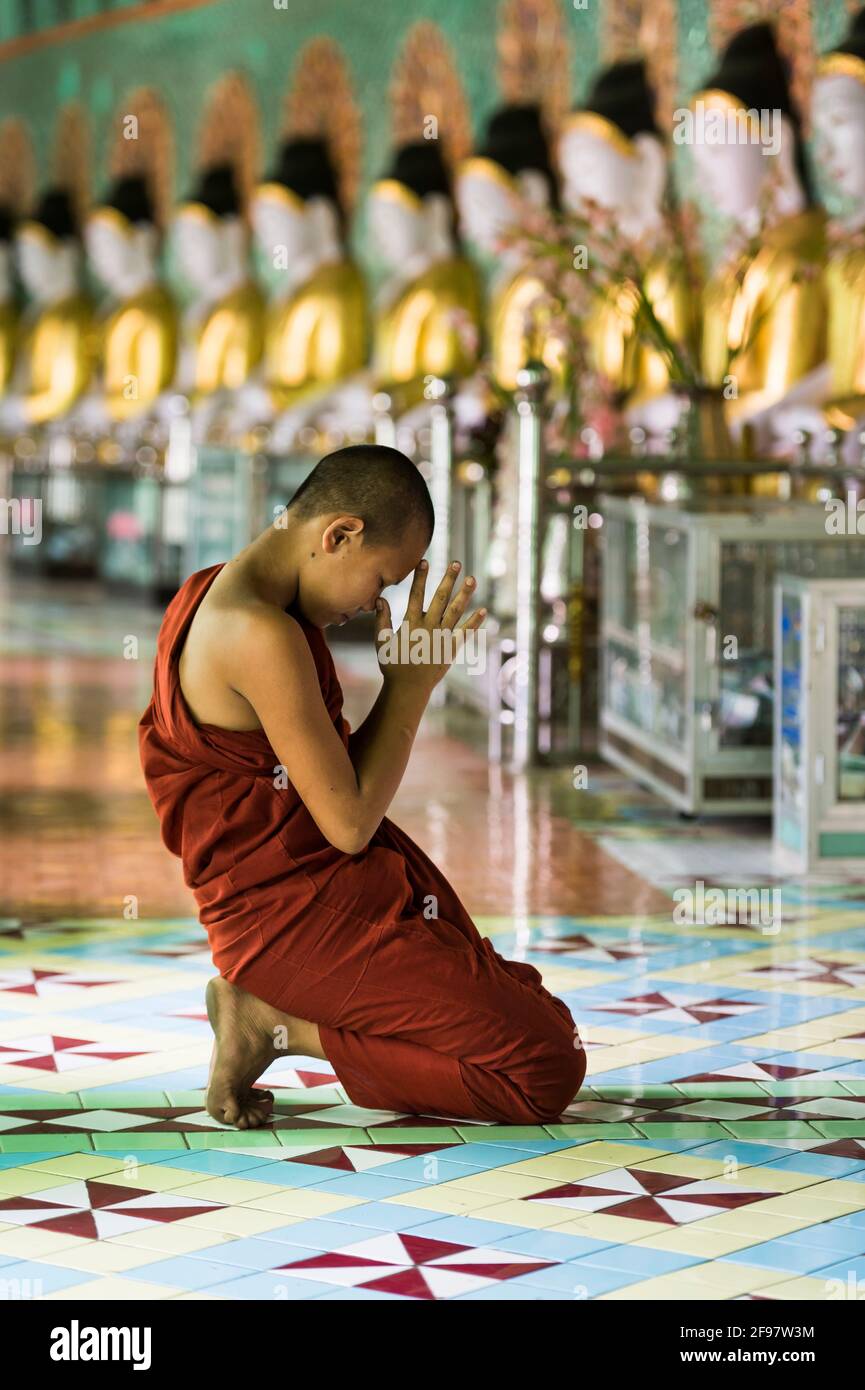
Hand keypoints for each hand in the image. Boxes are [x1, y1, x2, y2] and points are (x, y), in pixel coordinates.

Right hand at [375, 559, 485, 690]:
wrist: (408, 689)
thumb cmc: (392, 665)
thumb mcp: (382, 642)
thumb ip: (381, 620)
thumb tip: (380, 599)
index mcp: (411, 624)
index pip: (415, 595)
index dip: (420, 578)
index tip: (425, 561)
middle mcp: (428, 628)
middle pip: (440, 598)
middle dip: (448, 580)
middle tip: (457, 563)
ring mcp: (441, 638)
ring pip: (455, 612)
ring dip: (464, 595)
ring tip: (472, 579)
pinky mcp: (451, 649)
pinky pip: (465, 633)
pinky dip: (474, 622)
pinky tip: (484, 610)